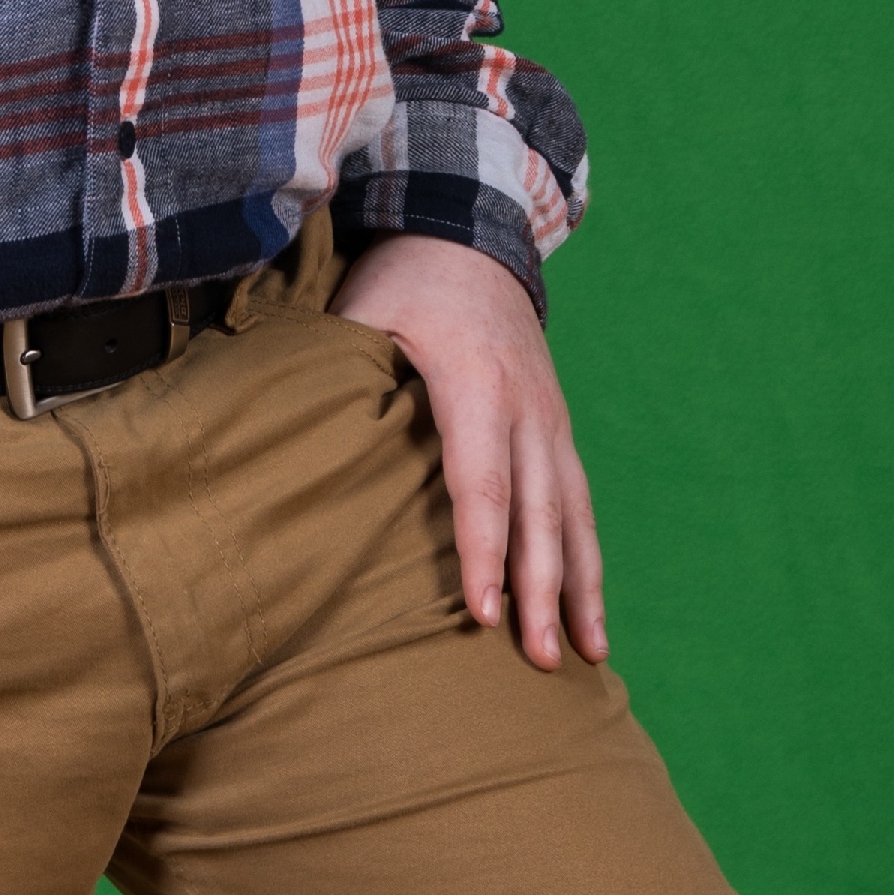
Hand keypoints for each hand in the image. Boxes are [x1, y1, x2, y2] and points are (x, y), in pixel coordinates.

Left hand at [332, 233, 606, 671]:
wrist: (471, 234)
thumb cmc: (403, 280)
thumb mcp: (361, 311)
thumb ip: (341, 375)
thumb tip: (301, 445)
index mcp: (474, 384)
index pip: (480, 483)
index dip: (481, 552)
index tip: (483, 613)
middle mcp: (526, 408)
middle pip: (537, 513)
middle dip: (542, 590)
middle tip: (539, 660)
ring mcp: (550, 420)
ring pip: (573, 515)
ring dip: (580, 589)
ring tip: (585, 657)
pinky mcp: (557, 429)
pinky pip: (578, 503)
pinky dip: (587, 561)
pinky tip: (592, 615)